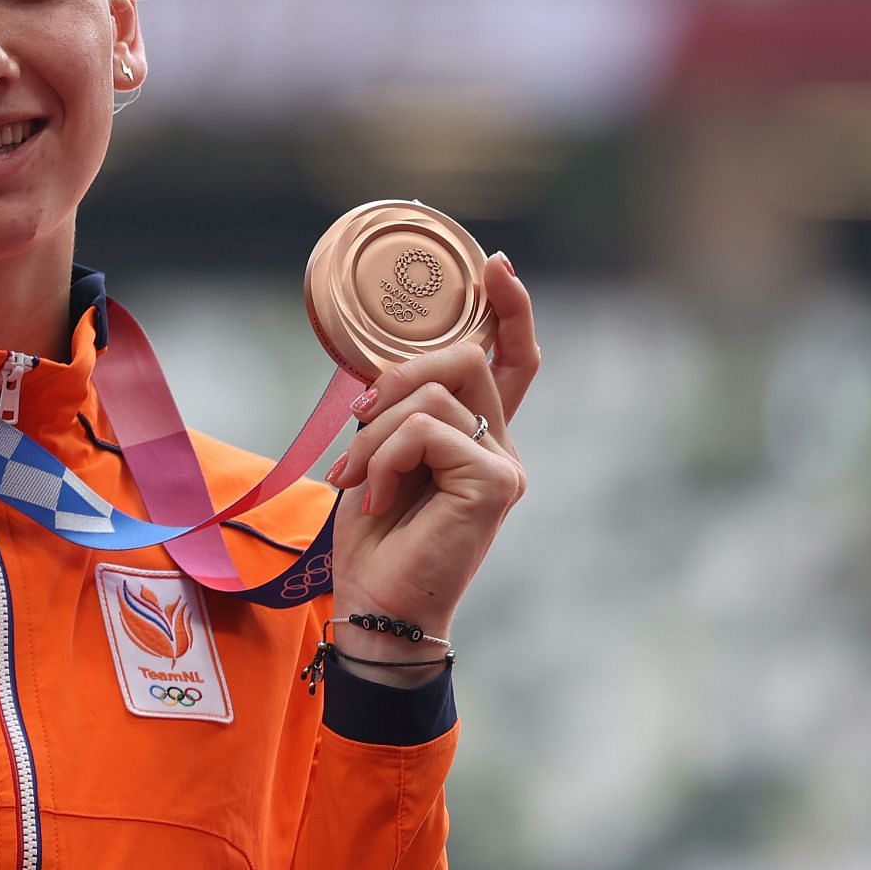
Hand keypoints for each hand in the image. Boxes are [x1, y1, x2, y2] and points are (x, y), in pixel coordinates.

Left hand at [322, 252, 536, 679]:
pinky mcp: (495, 483)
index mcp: (477, 434)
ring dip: (376, 433)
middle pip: (462, 357)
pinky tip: (377, 497)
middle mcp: (502, 445)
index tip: (494, 264)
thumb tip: (385, 368)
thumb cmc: (375, 536)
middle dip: (395, 378)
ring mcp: (505, 464)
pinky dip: (385, 456)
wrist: (376, 604)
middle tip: (359, 424)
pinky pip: (427, 429)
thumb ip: (398, 408)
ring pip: (435, 392)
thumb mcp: (378, 453)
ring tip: (360, 481)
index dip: (509, 308)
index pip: (511, 360)